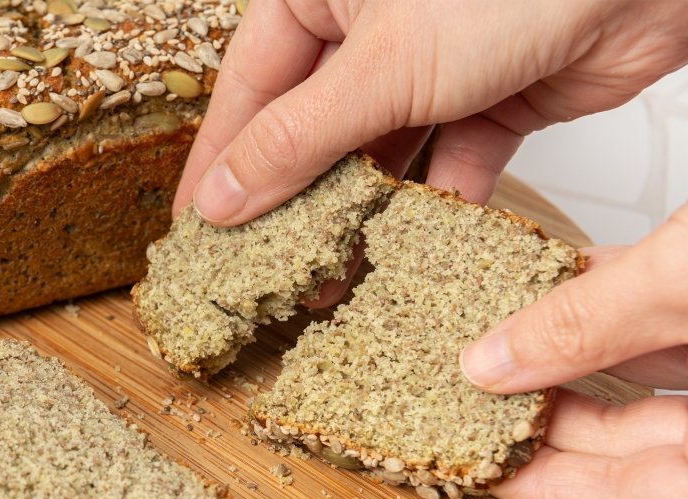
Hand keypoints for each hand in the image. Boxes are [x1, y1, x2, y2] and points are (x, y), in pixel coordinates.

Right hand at [175, 0, 687, 225]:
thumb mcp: (380, 66)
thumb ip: (296, 140)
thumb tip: (222, 196)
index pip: (250, 89)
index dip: (220, 161)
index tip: (196, 228)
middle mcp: (372, 29)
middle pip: (311, 131)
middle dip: (294, 202)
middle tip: (267, 267)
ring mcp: (432, 65)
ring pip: (376, 157)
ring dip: (361, 217)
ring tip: (331, 279)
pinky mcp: (490, 100)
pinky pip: (446, 165)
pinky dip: (438, 205)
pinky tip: (419, 247)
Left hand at [460, 177, 687, 498]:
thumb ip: (587, 326)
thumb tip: (492, 365)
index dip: (551, 493)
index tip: (484, 470)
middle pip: (635, 450)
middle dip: (549, 422)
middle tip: (471, 404)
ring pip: (648, 386)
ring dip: (573, 361)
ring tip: (495, 346)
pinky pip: (670, 332)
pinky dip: (613, 315)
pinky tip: (555, 294)